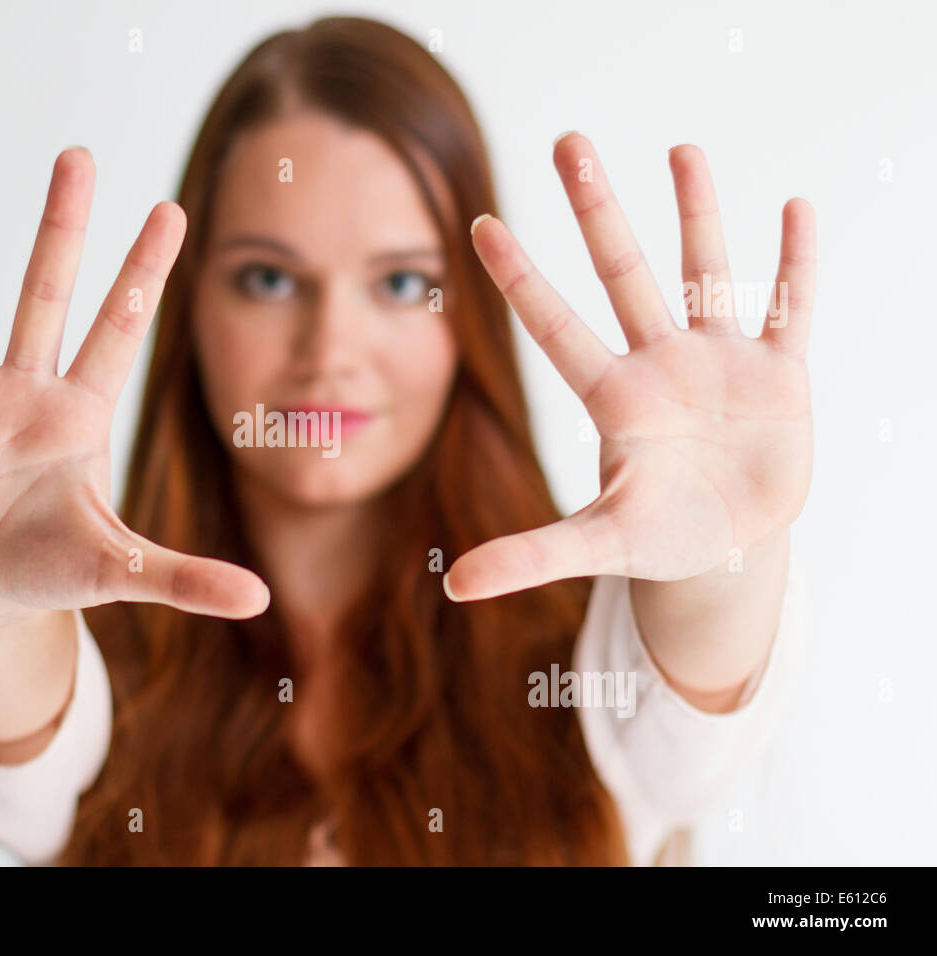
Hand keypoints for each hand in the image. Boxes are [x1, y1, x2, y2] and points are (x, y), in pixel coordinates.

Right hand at [0, 149, 268, 617]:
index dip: (144, 273)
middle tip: (78, 158)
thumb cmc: (56, 565)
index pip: (121, 328)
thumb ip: (185, 578)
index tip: (172, 210)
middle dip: (62, 232)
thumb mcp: (121, 571)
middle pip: (47, 297)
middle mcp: (27, 393)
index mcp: (81, 415)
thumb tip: (262, 601)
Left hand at [445, 134, 814, 600]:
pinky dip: (794, 266)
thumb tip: (455, 590)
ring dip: (696, 214)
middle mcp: (658, 364)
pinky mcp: (779, 375)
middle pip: (622, 273)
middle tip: (570, 143)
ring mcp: (718, 362)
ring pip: (703, 272)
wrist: (727, 544)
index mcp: (613, 398)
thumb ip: (532, 555)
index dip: (520, 277)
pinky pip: (788, 309)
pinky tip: (796, 210)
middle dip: (598, 211)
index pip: (554, 324)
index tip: (478, 224)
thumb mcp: (599, 543)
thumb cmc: (657, 536)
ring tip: (680, 149)